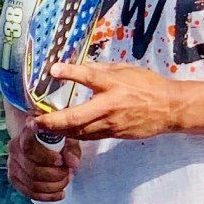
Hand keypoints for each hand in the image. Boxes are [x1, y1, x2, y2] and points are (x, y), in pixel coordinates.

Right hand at [7, 123, 78, 203]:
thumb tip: (72, 164)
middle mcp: (14, 150)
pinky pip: (30, 193)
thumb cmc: (54, 140)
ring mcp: (12, 166)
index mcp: (25, 135)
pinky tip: (59, 193)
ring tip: (65, 180)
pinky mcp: (14, 179)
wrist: (40, 142)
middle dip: (55, 175)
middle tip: (68, 172)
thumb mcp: (66, 139)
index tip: (60, 160)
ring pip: (33, 184)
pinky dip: (47, 196)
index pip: (29, 146)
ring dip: (53, 186)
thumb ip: (71, 149)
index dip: (45, 156)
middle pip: (34, 170)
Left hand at [39, 61, 179, 140]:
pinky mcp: (113, 134)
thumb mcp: (126, 69)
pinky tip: (61, 133)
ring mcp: (111, 123)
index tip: (53, 69)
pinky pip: (89, 137)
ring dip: (58, 131)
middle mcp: (110, 106)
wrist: (169, 109)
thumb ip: (102, 69)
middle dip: (52, 121)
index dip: (71, 72)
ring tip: (40, 128)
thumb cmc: (147, 85)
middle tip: (34, 120)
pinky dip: (73, 135)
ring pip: (79, 132)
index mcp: (114, 84)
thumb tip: (80, 66)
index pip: (90, 76)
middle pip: (76, 117)